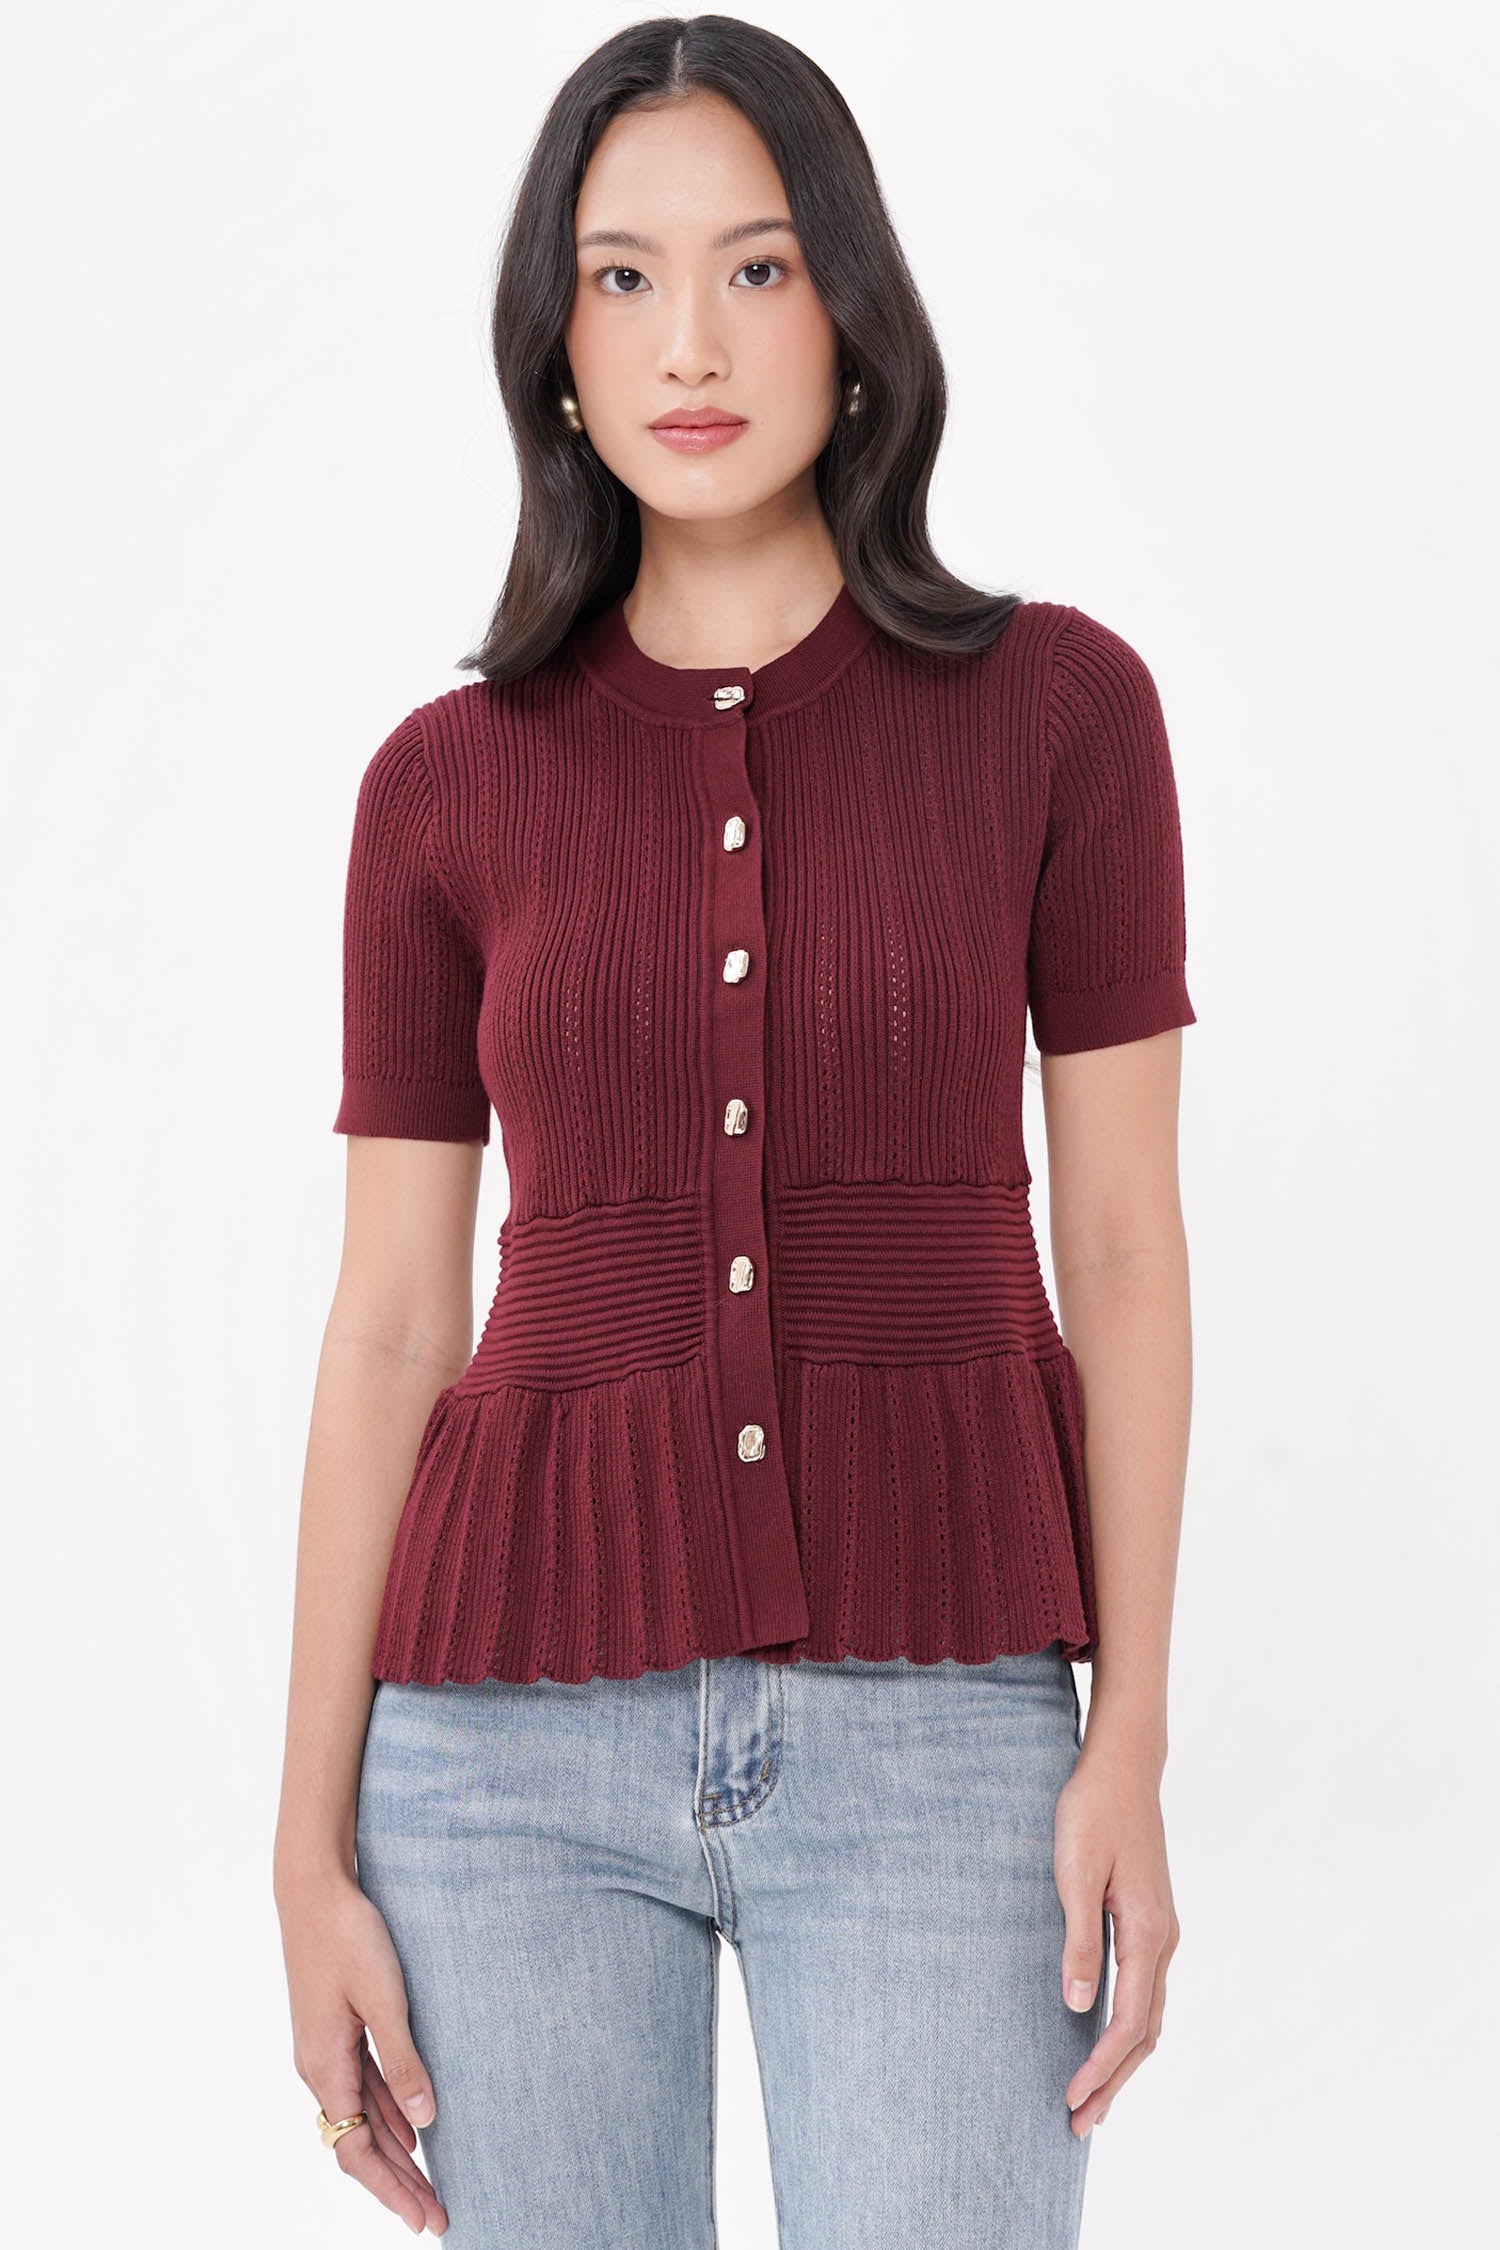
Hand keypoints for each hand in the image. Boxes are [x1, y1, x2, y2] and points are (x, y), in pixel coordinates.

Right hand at [278, 1869, 448, 2235]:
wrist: (313, 1889)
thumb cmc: (348, 1936)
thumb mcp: (384, 1997)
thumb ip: (403, 2060)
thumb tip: (425, 2119)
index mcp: (325, 2067)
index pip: (357, 2151)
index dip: (391, 2189)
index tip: (423, 2218)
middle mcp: (319, 2068)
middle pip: (360, 2144)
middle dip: (398, 2183)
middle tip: (437, 2215)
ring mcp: (326, 2050)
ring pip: (363, 2119)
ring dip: (396, 2152)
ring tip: (430, 2184)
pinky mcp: (335, 2029)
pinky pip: (363, 2088)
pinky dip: (387, 2114)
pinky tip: (413, 2126)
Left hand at [1053, 1739, 1179, 2136]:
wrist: (1123, 1766)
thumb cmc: (1093, 1811)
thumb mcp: (1075, 1872)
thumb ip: (1079, 1940)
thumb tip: (1077, 2007)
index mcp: (1147, 1933)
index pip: (1129, 2022)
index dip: (1101, 2067)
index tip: (1072, 2100)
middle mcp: (1162, 1939)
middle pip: (1145, 2033)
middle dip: (1113, 2083)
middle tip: (1079, 2126)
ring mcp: (1159, 1931)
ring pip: (1149, 2017)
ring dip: (1121, 2062)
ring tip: (1092, 2101)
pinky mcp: (1148, 1922)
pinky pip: (1144, 1992)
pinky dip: (1127, 2030)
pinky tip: (1104, 2041)